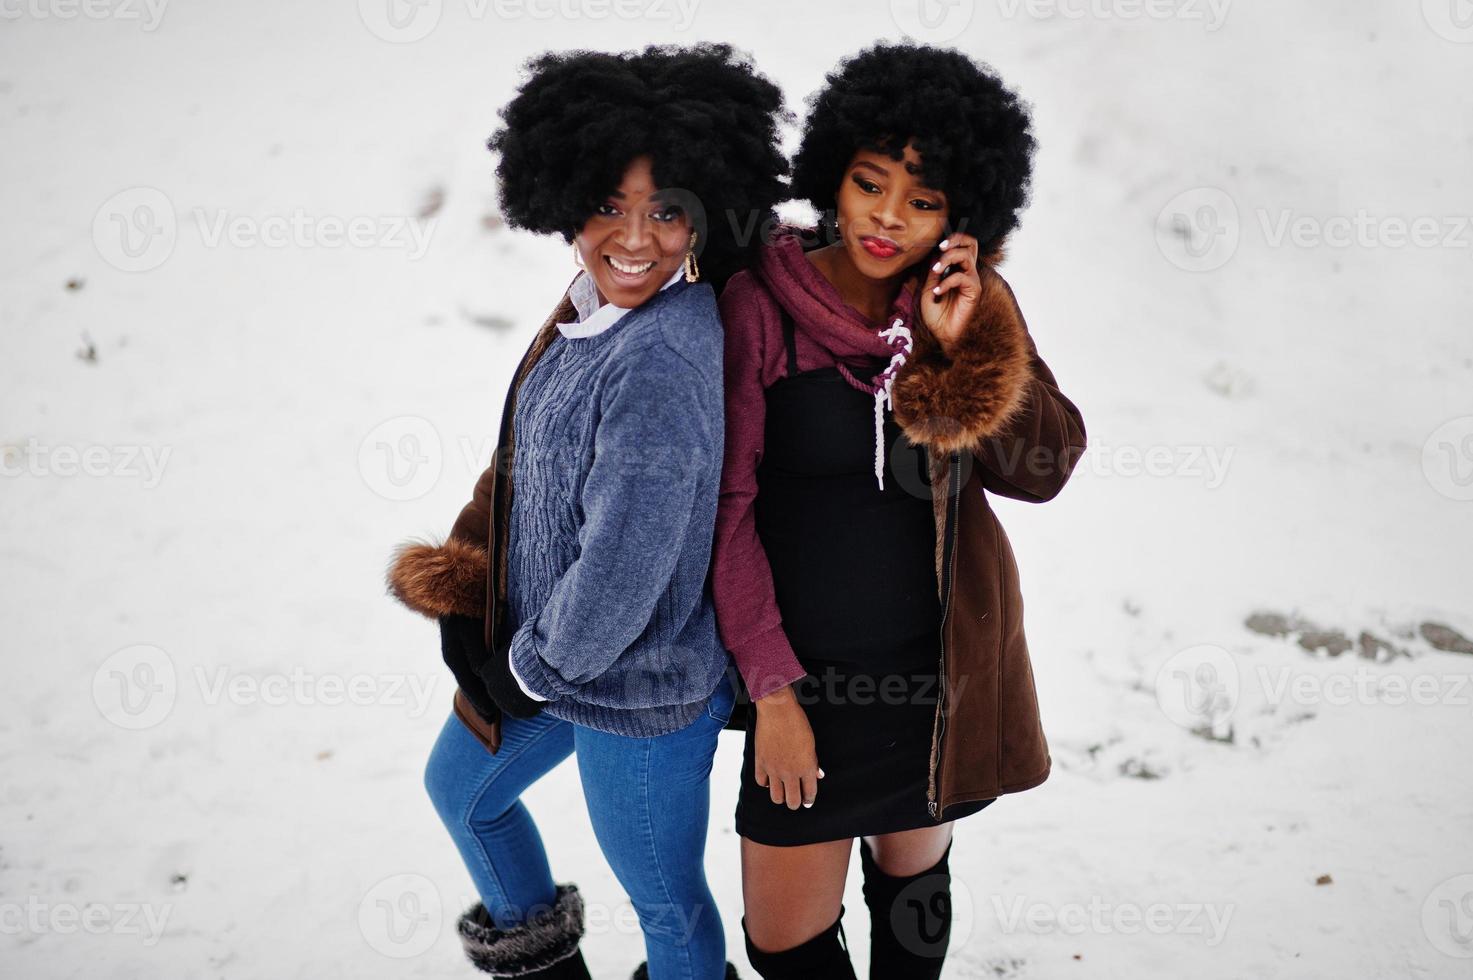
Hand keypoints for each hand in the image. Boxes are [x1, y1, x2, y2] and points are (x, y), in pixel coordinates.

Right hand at [439, 613, 543, 719]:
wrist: (452, 591)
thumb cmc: (464, 610)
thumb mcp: (468, 632)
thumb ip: (476, 654)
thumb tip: (481, 675)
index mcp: (454, 658)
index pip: (469, 687)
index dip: (481, 703)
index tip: (492, 718)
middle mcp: (454, 659)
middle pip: (469, 687)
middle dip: (481, 703)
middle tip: (494, 721)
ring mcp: (457, 654)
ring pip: (471, 680)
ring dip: (482, 694)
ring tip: (494, 709)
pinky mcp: (463, 648)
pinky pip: (472, 671)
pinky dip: (481, 682)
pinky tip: (490, 686)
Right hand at [752, 685, 822, 809]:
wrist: (778, 711)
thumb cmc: (797, 723)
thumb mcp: (811, 743)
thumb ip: (814, 762)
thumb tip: (818, 775)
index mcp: (806, 767)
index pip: (809, 792)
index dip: (809, 799)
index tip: (807, 801)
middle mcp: (790, 772)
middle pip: (792, 801)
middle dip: (795, 803)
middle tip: (795, 800)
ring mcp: (774, 769)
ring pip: (776, 797)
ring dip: (780, 797)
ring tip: (781, 792)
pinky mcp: (760, 763)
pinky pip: (761, 782)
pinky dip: (765, 783)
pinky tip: (769, 779)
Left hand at [919, 231, 983, 354]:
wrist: (942, 336)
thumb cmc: (937, 316)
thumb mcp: (928, 291)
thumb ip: (933, 274)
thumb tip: (934, 255)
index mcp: (957, 269)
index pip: (962, 245)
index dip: (951, 239)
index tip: (937, 246)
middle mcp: (967, 272)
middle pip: (971, 243)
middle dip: (956, 240)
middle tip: (942, 247)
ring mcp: (972, 281)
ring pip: (967, 256)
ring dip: (949, 259)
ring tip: (936, 270)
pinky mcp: (974, 292)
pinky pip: (962, 278)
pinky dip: (947, 282)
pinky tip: (939, 292)